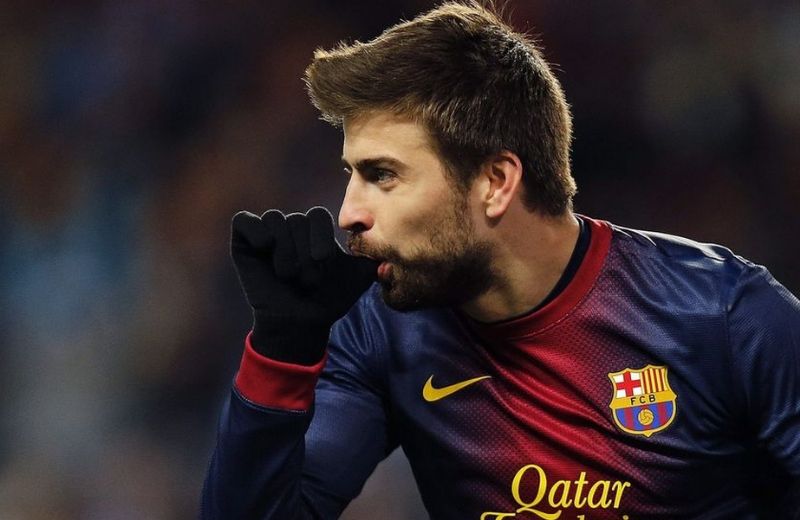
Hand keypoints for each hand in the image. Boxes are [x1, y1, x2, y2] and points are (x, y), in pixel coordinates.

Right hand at [231, 206, 377, 363]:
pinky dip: (256, 232)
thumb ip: (373, 262)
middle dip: (303, 253)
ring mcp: (266, 233)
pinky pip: (245, 221)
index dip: (320, 237)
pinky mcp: (243, 241)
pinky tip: (264, 250)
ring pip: (275, 221)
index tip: (324, 263)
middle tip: (307, 279)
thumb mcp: (357, 280)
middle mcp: (291, 227)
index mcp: (315, 229)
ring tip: (289, 276)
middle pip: (296, 220)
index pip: (317, 215)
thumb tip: (388, 257)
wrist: (300, 324)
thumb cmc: (328, 300)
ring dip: (285, 252)